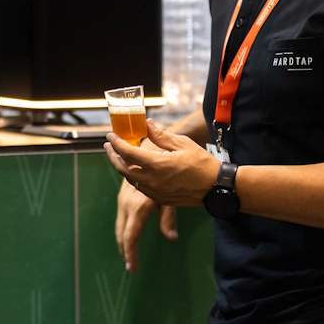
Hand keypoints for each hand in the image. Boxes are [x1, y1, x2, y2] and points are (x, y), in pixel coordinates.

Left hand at [104, 120, 218, 207]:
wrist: (215, 187)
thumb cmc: (201, 162)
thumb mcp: (182, 143)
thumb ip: (160, 136)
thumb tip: (146, 124)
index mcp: (156, 165)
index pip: (128, 153)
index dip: (116, 143)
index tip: (110, 135)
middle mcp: (152, 180)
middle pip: (123, 169)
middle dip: (113, 156)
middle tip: (108, 146)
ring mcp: (155, 192)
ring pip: (130, 179)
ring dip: (122, 167)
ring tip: (119, 155)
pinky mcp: (160, 199)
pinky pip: (140, 187)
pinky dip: (134, 176)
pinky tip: (135, 169)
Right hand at [115, 175, 177, 273]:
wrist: (148, 153)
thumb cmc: (165, 174)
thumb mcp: (169, 196)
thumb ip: (168, 218)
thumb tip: (171, 238)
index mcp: (138, 207)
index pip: (131, 236)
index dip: (130, 253)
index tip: (132, 268)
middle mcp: (127, 205)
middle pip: (122, 233)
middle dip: (125, 251)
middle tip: (131, 266)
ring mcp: (123, 200)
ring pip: (120, 226)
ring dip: (123, 241)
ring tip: (128, 255)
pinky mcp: (123, 196)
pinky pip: (121, 218)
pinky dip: (123, 230)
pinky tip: (128, 236)